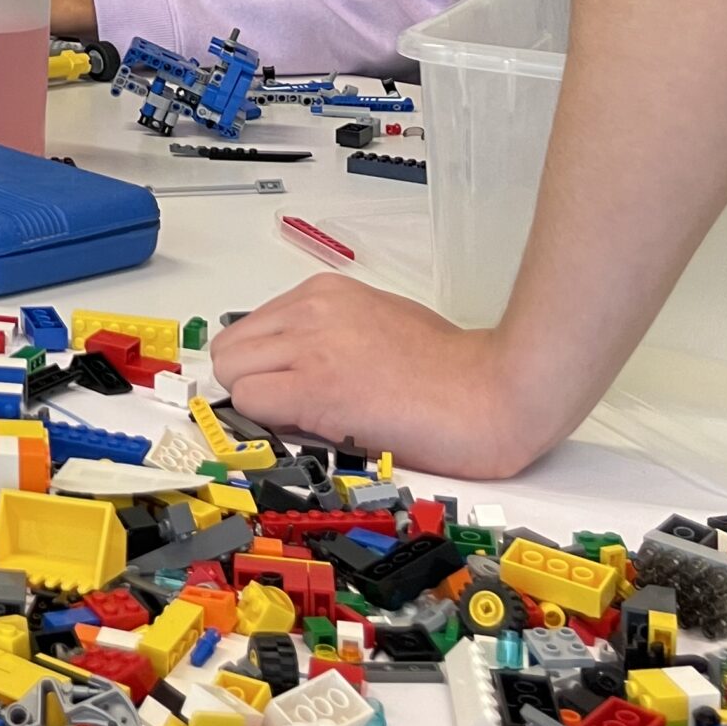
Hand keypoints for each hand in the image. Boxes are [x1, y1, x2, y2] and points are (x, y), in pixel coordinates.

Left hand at [211, 273, 555, 478]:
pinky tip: (310, 432)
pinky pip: (250, 404)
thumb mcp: (379, 324)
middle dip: (250, 384)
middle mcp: (310, 310)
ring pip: (233, 374)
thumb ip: (330, 332)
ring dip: (259, 405)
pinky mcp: (315, 388)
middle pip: (232, 350)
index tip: (284, 390)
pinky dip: (266, 425)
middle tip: (288, 412)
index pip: (252, 328)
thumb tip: (294, 361)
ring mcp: (310, 347)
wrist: (494, 391)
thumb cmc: (452, 368)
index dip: (262, 367)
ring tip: (305, 422)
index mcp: (325, 293)